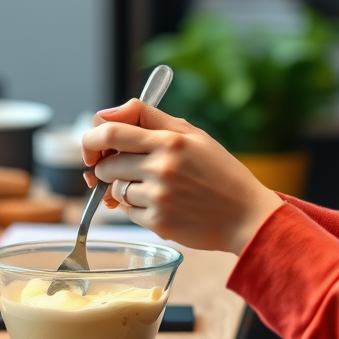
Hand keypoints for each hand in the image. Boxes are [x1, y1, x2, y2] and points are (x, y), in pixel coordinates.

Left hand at [80, 100, 283, 253]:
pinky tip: (162, 206)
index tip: (91, 147)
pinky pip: (128, 213)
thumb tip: (105, 115)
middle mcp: (161, 167)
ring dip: (122, 190)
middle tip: (120, 171)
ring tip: (151, 189)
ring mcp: (159, 197)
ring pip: (115, 190)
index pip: (109, 132)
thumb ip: (148, 117)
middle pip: (106, 165)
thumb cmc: (218, 172)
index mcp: (168, 140)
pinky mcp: (158, 223)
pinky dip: (137, 210)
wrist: (247, 216)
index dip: (91, 139)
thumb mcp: (192, 134)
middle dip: (105, 169)